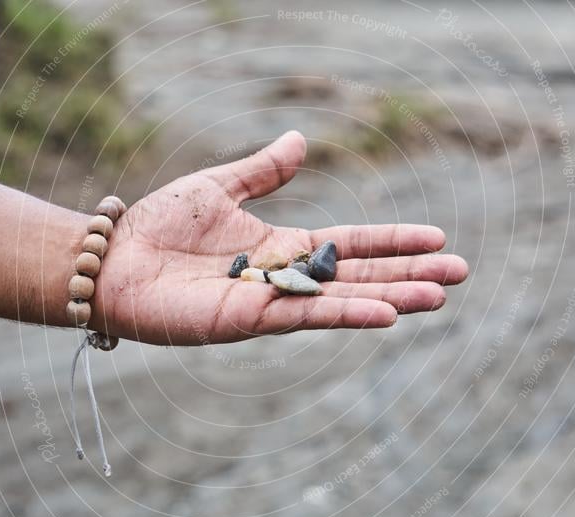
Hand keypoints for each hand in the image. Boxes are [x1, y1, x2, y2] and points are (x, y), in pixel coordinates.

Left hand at [89, 131, 467, 344]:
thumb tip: (302, 139)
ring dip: (393, 297)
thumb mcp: (220, 186)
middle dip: (409, 273)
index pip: (352, 242)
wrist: (115, 258)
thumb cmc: (160, 223)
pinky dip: (347, 313)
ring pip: (342, 298)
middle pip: (360, 274)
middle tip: (459, 274)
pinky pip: (306, 314)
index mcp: (284, 245)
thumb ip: (263, 171)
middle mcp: (286, 275)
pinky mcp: (250, 318)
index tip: (437, 237)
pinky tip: (387, 312)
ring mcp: (272, 299)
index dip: (393, 240)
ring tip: (438, 297)